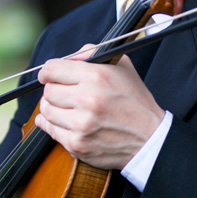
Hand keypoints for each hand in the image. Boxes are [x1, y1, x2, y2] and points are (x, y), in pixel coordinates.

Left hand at [34, 49, 164, 168]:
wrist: (150, 138)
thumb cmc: (135, 101)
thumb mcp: (121, 67)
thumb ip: (91, 53)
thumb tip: (67, 58)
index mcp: (97, 77)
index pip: (52, 69)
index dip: (48, 71)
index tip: (49, 75)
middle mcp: (88, 100)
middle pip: (48, 91)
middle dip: (53, 90)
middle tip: (63, 93)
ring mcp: (81, 125)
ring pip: (46, 111)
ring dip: (52, 108)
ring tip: (66, 108)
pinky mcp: (77, 144)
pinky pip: (50, 130)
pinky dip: (51, 125)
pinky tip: (60, 121)